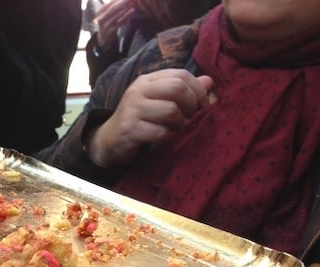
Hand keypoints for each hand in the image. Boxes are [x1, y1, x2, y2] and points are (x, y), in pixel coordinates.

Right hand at [86, 69, 215, 167]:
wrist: (110, 140)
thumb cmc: (140, 119)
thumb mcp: (160, 100)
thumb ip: (183, 90)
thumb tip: (209, 81)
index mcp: (148, 80)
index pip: (181, 75)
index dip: (197, 89)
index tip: (201, 104)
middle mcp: (138, 90)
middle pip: (177, 88)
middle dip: (191, 104)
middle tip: (190, 116)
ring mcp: (132, 109)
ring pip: (171, 110)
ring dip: (180, 122)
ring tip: (175, 127)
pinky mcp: (130, 129)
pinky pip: (160, 132)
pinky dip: (168, 136)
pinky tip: (164, 136)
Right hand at [94, 0, 135, 48]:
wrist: (103, 37)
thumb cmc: (108, 22)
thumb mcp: (108, 13)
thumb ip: (113, 5)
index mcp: (99, 12)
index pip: (110, 3)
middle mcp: (100, 18)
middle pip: (113, 8)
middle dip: (123, 3)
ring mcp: (105, 25)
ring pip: (117, 15)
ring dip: (126, 9)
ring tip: (133, 4)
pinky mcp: (109, 31)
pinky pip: (119, 23)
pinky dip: (126, 17)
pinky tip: (132, 12)